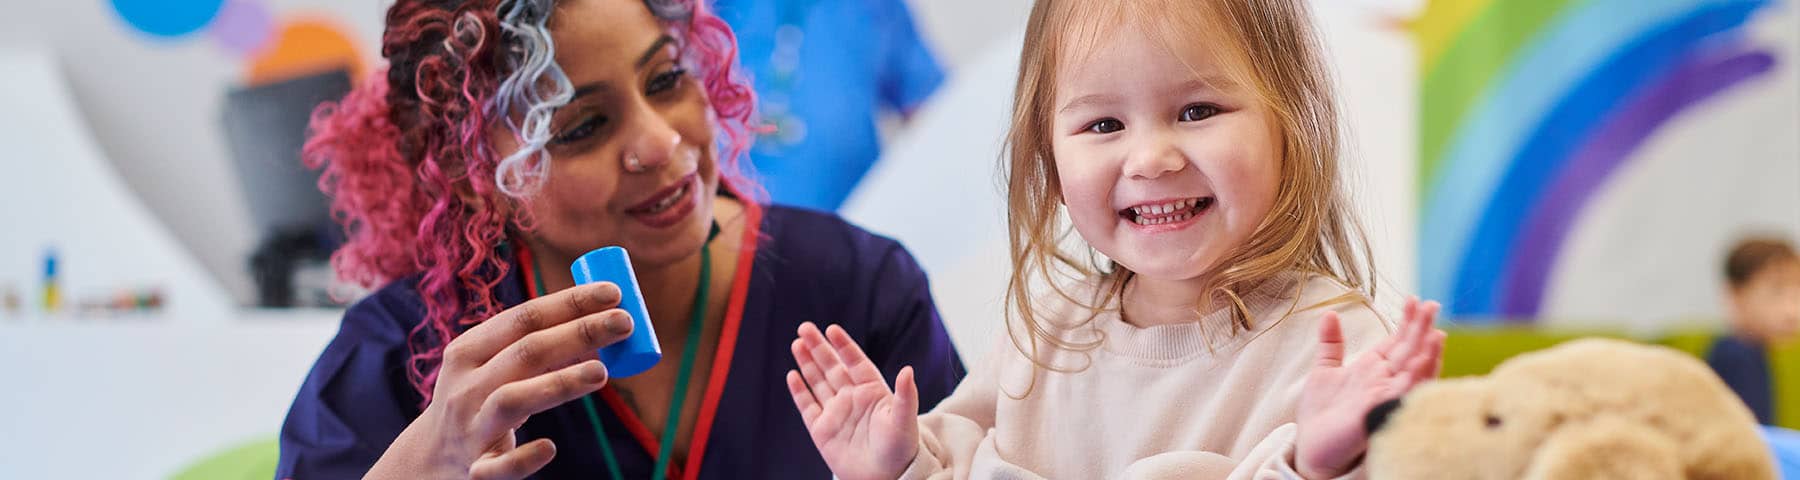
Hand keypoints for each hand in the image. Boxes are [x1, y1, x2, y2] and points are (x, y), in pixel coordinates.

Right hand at [364, 282, 634, 479]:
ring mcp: (471, 427)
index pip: (523, 317)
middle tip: (625, 322)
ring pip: (513, 400)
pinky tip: (549, 447)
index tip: (613, 293)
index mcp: (468, 351)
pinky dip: (524, 458)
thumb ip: (538, 348)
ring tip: (602, 372)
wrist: (430, 458)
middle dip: (579, 332)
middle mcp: (466, 386)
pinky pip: (499, 467)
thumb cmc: (479, 400)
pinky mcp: (478, 470)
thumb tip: (604, 329)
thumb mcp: (493, 367)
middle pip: (526, 352)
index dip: (569, 303)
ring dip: (558, 383)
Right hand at [785, 322, 920, 479]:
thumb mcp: (904, 419)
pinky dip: (799, 391)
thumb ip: (905, 394)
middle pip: (831, 367)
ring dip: (807, 363)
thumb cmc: (901, 449)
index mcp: (872, 391)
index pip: (855, 362)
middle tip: (805, 327)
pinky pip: (808, 406)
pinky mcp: (822, 430)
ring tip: (797, 343)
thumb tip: (908, 370)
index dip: (844, 345)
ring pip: (818, 382)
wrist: (886, 477)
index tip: (832, 329)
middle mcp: (852, 398)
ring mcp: (836, 413)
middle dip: (819, 347)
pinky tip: (792, 375)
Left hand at [1295, 297, 1444, 478]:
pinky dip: (1414, 378)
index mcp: (1373, 368)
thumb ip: (1330, 343)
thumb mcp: (1324, 370)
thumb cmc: (1320, 413)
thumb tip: (1329, 313)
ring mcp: (1386, 396)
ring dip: (1427, 353)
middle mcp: (1385, 381)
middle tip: (1433, 304)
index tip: (1414, 299)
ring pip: (1415, 372)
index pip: (1397, 340)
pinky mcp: (1381, 411)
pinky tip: (1422, 361)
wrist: (1311, 446)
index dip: (1407, 321)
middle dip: (1421, 328)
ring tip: (1437, 331)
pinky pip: (1403, 393)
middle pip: (1410, 350)